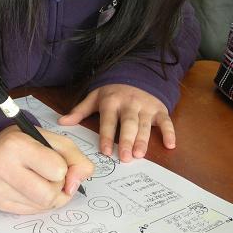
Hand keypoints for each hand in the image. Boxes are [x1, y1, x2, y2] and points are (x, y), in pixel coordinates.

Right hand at [0, 125, 93, 213]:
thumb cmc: (28, 142)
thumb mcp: (56, 141)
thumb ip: (76, 160)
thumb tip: (74, 185)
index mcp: (17, 145)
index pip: (58, 171)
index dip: (63, 168)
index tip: (54, 160)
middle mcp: (3, 167)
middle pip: (49, 196)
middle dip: (58, 187)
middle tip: (50, 174)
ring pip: (43, 206)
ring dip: (50, 195)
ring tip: (41, 179)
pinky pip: (33, 212)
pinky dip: (39, 202)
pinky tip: (32, 187)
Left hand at [58, 84, 174, 161]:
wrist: (136, 74)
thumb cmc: (112, 92)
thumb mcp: (94, 97)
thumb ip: (80, 111)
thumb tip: (61, 122)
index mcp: (111, 102)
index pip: (108, 121)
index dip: (106, 136)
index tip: (105, 151)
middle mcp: (129, 104)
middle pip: (128, 124)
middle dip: (126, 140)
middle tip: (125, 157)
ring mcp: (145, 106)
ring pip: (144, 124)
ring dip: (143, 139)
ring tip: (140, 154)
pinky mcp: (159, 108)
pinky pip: (166, 121)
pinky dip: (169, 132)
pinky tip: (170, 145)